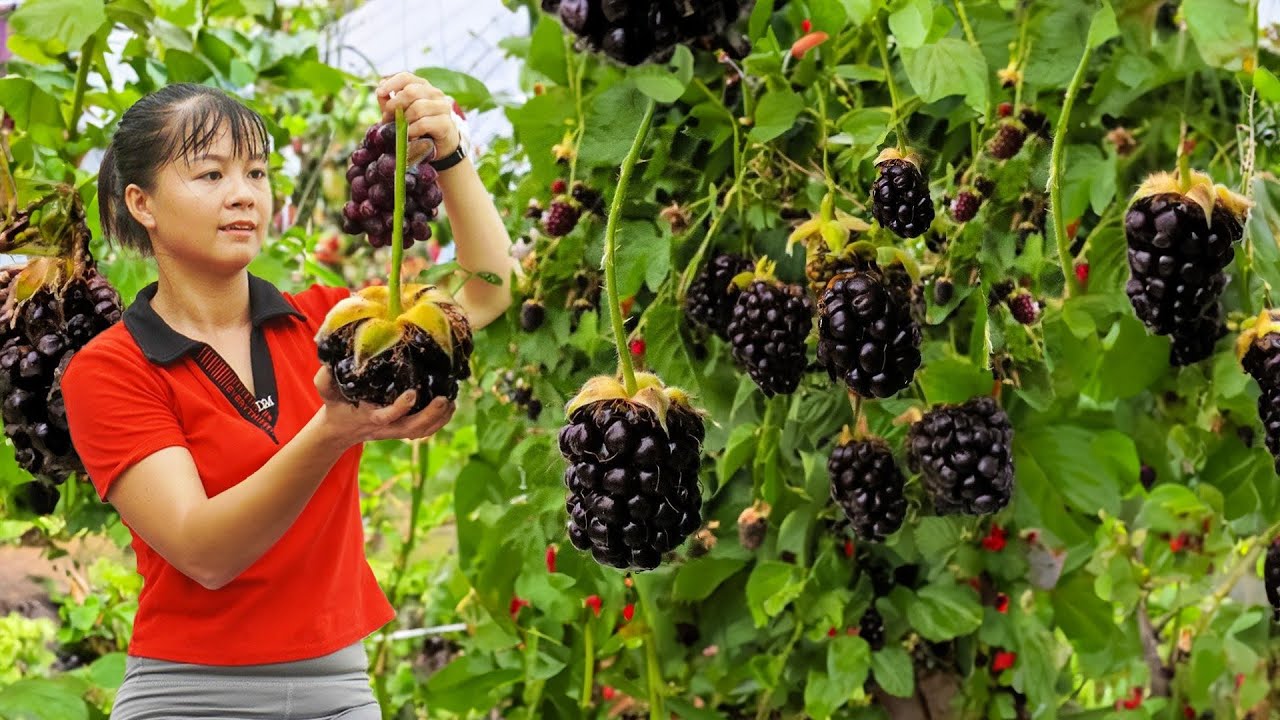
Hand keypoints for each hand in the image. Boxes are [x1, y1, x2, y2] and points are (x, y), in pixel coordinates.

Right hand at [313, 367, 455, 443]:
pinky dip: (439, 422)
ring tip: (452, 402)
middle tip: (445, 399)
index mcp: (369, 417)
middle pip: (412, 428)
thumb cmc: (336, 405)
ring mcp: (396, 430)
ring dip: (439, 419)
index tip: (412, 393)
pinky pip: (425, 431)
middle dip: (430, 415)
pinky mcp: (403, 429)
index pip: (387, 417)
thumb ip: (324, 380)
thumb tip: (329, 364)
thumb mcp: (326, 391)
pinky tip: (450, 408)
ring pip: (421, 431)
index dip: (400, 408)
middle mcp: (386, 426)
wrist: (340, 429)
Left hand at [376, 72, 459, 162]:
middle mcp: (434, 93)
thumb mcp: (400, 113)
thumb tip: (380, 92)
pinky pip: (423, 124)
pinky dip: (412, 130)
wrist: (440, 144)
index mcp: (423, 86)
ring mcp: (442, 107)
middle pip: (411, 92)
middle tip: (388, 119)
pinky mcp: (446, 123)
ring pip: (417, 108)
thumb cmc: (419, 126)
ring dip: (404, 121)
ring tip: (401, 130)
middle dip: (395, 105)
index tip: (379, 93)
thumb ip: (389, 102)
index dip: (391, 84)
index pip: (406, 77)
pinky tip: (410, 136)